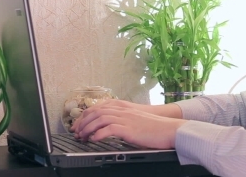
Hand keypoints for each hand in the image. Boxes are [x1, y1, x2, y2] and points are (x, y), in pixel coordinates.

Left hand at [70, 103, 186, 148]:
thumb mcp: (137, 119)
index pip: (99, 107)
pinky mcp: (129, 128)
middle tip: (76, 132)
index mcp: (124, 107)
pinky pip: (109, 129)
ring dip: (88, 128)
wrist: (169, 129)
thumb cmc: (155, 127)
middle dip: (83, 122)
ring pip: (100, 119)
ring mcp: (126, 118)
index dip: (86, 115)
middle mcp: (124, 110)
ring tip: (82, 137)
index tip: (79, 124)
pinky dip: (99, 134)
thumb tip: (110, 126)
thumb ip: (124, 119)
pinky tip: (94, 139)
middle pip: (96, 111)